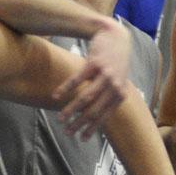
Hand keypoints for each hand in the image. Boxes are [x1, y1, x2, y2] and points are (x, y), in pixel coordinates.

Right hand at [55, 20, 131, 138]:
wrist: (115, 36)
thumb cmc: (114, 60)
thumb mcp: (118, 80)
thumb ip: (111, 96)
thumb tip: (99, 114)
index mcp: (120, 94)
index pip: (104, 116)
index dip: (92, 129)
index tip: (81, 138)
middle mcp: (114, 87)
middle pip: (93, 110)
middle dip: (79, 124)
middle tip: (67, 132)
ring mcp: (104, 75)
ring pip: (84, 98)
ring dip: (70, 110)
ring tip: (60, 118)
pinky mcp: (93, 64)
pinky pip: (76, 80)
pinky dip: (65, 89)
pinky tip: (55, 97)